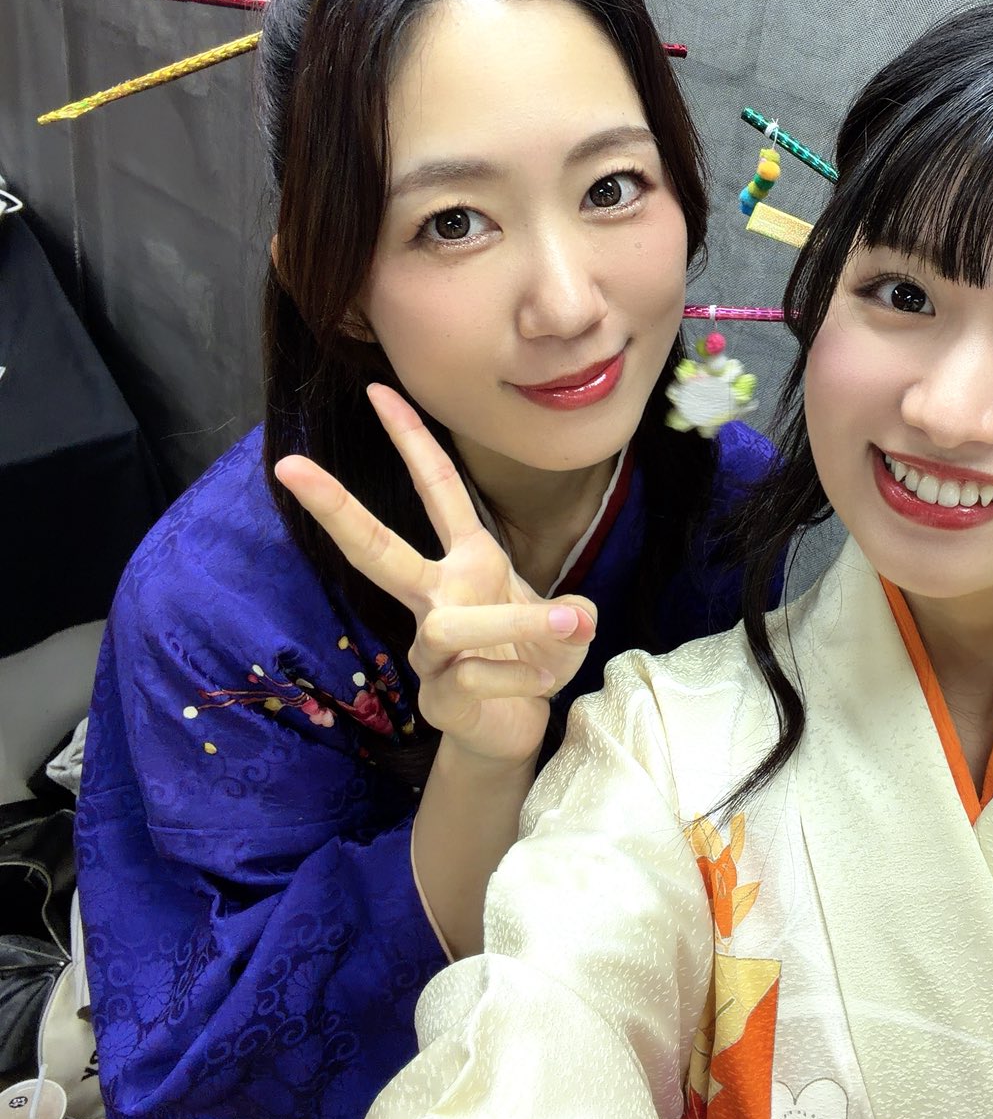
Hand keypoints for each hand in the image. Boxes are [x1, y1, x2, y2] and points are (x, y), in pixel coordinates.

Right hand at [273, 384, 597, 766]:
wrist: (515, 729)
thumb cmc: (531, 658)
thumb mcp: (566, 623)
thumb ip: (573, 613)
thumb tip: (576, 616)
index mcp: (465, 562)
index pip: (437, 490)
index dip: (411, 439)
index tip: (379, 389)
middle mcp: (435, 597)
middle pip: (377, 549)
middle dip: (335, 508)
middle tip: (289, 467)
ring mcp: (428, 649)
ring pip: (456, 625)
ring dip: (520, 623)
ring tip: (571, 624)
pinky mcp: (436, 695)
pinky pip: (480, 676)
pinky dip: (529, 677)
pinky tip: (541, 684)